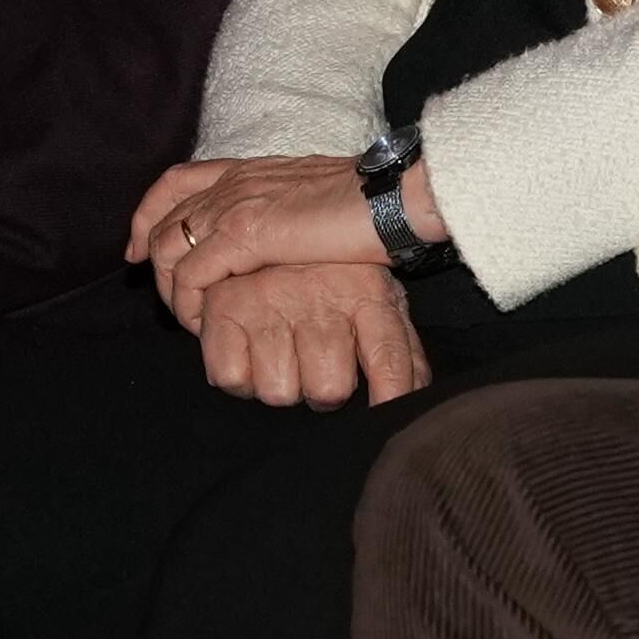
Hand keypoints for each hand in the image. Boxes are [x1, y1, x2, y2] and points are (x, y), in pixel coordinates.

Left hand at [131, 153, 413, 328]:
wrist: (391, 197)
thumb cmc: (370, 205)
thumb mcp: (315, 202)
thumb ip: (286, 213)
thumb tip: (284, 237)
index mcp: (251, 169)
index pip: (179, 181)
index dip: (149, 213)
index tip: (140, 249)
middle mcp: (235, 182)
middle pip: (163, 219)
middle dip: (153, 262)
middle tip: (171, 301)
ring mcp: (236, 205)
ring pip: (168, 249)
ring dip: (172, 290)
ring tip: (191, 319)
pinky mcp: (243, 233)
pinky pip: (192, 275)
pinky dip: (189, 303)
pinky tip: (205, 323)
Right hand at [191, 263, 431, 408]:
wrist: (264, 221)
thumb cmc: (333, 274)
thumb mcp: (375, 296)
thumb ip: (400, 350)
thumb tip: (414, 398)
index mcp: (365, 292)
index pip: (388, 357)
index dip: (391, 395)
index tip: (386, 417)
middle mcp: (318, 295)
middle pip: (328, 390)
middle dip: (324, 393)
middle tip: (317, 368)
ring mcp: (269, 300)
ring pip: (279, 392)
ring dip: (281, 386)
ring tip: (283, 357)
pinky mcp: (224, 308)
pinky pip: (232, 378)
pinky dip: (239, 378)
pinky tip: (250, 354)